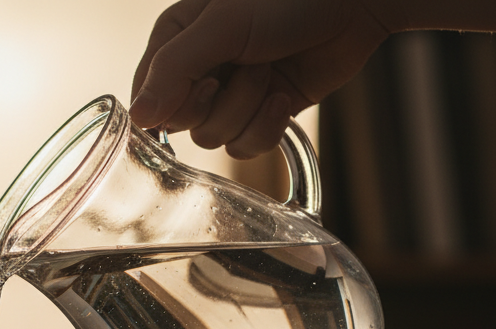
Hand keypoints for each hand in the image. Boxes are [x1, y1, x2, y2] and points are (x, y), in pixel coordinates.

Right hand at [130, 0, 390, 156]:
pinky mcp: (259, 114)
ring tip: (272, 72)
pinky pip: (243, 147)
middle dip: (218, 103)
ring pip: (214, 139)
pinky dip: (266, 127)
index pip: (148, 97)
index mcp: (177, 40)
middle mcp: (199, 70)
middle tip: (245, 67)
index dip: (172, 103)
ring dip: (248, 109)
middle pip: (181, 125)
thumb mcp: (222, 26)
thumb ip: (173, 70)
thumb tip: (139, 117)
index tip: (204, 81)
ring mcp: (229, 94)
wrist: (356, 2)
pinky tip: (284, 97)